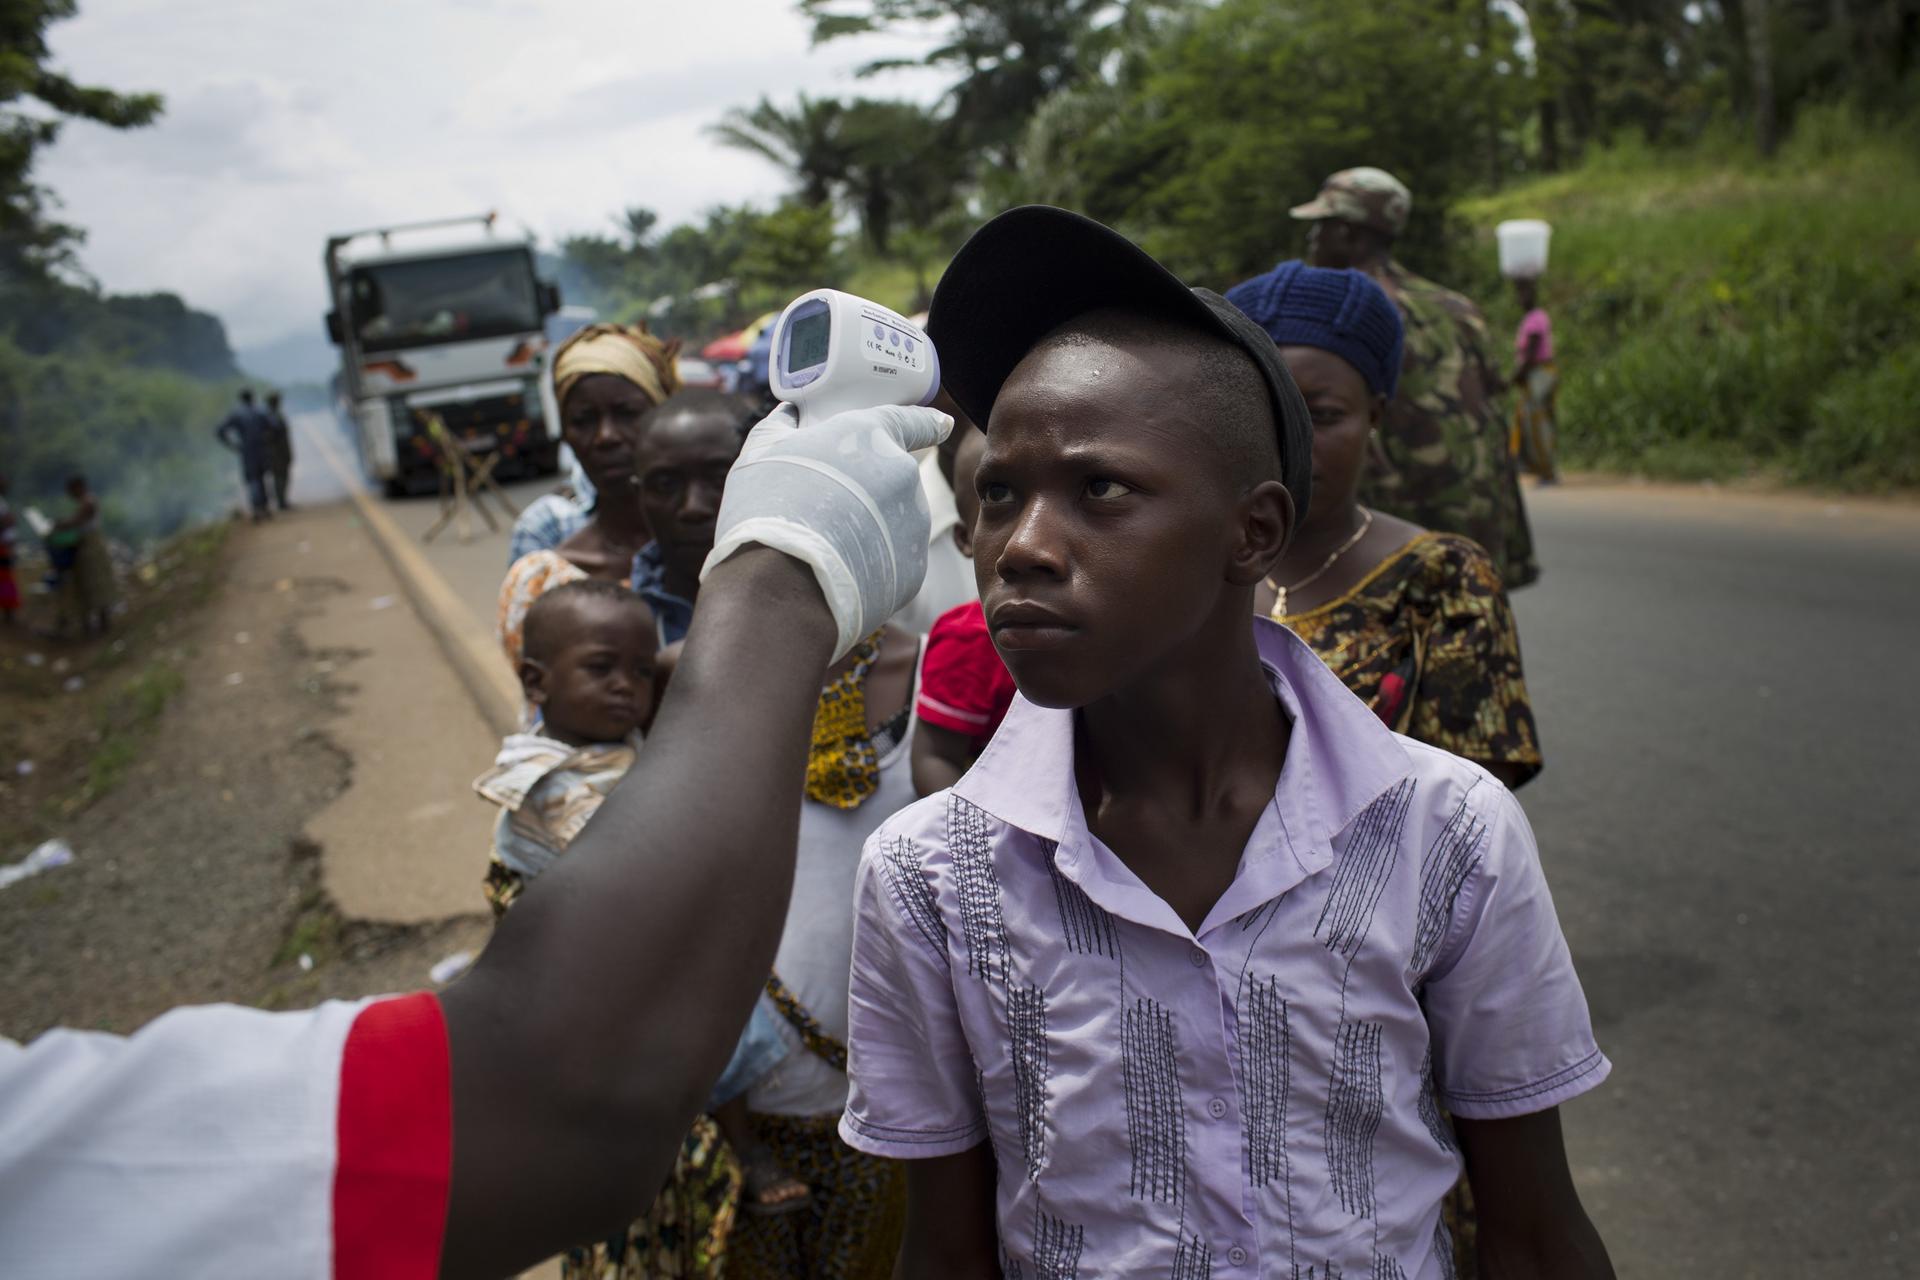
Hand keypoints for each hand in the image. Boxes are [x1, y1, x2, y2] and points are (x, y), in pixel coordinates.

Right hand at [702, 401, 951, 658]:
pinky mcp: (914, 570)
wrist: (779, 587)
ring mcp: (914, 524)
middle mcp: (903, 475)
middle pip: (892, 477)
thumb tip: (790, 416)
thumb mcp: (761, 450)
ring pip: (894, 521)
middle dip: (868, 490)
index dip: (925, 422)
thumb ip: (783, 426)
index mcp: (870, 436)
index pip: (912, 421)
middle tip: (826, 507)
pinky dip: (871, 564)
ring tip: (825, 546)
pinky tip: (839, 572)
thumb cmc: (765, 510)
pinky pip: (893, 560)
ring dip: (869, 529)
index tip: (940, 424)